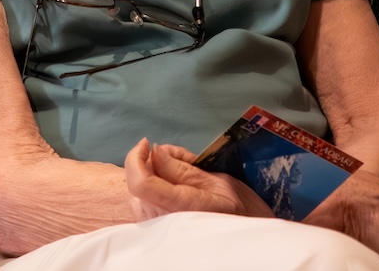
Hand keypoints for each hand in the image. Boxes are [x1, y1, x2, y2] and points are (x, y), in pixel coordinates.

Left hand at [123, 139, 271, 219]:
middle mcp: (163, 219)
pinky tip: (178, 187)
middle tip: (182, 159)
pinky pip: (145, 196)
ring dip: (158, 172)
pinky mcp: (153, 226)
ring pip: (142, 185)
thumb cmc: (235, 206)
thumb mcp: (214, 179)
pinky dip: (157, 184)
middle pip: (140, 179)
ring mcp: (156, 225)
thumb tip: (155, 151)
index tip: (147, 143)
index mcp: (180, 207)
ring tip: (187, 174)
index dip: (136, 158)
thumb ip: (182, 167)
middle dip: (154, 161)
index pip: (141, 184)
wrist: (242, 235)